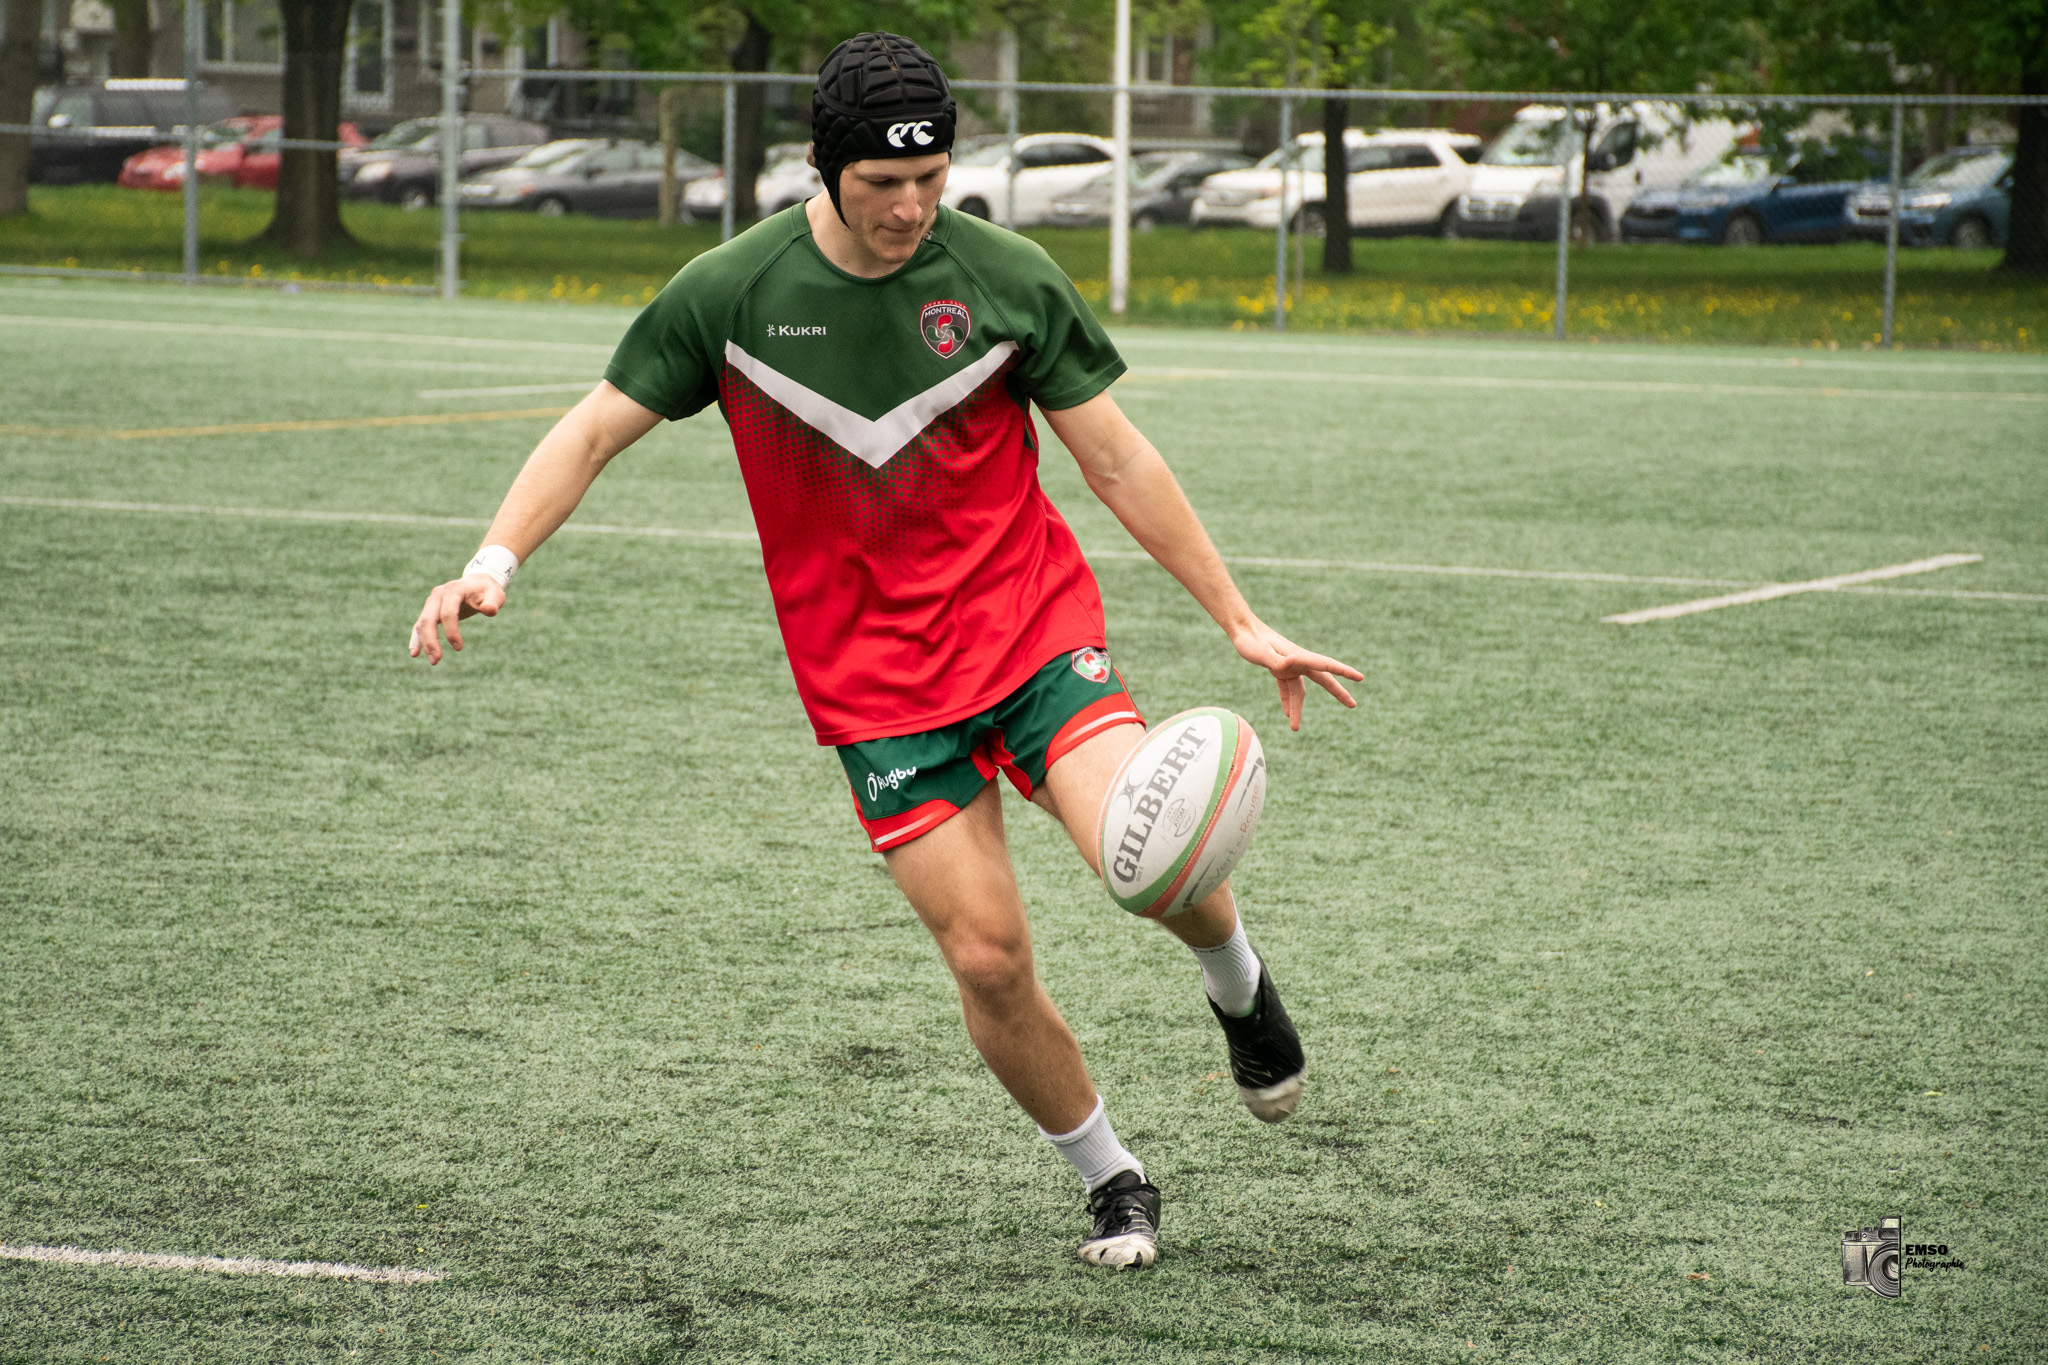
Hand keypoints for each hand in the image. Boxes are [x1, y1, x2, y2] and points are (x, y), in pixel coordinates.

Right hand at [408, 574, 505, 664]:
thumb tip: (489, 610)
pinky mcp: (430, 610)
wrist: (477, 583)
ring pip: (422, 624)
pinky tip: (415, 653)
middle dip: (431, 641)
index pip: (448, 612)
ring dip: (425, 643)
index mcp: (454, 590)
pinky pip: (420, 625)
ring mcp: (432, 602)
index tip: (459, 648)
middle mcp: (438, 594)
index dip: (452, 631)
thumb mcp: (495, 595)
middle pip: (428, 618)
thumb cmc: (487, 591)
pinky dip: (417, 639)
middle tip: (437, 660)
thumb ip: (493, 603)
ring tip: (434, 662)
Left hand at [1229, 618, 1361, 731]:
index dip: (1344, 672)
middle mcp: (1298, 661)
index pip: (1326, 665)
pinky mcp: (1279, 668)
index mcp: (1299, 656)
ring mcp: (1290, 665)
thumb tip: (1287, 666)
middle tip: (1353, 705)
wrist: (1241, 630)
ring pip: (1300, 691)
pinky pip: (1287, 688)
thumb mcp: (1261, 653)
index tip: (1360, 677)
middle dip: (1338, 692)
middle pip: (1323, 679)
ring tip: (1294, 728)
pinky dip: (1287, 701)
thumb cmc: (1250, 640)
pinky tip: (1286, 714)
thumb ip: (1275, 660)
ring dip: (1298, 709)